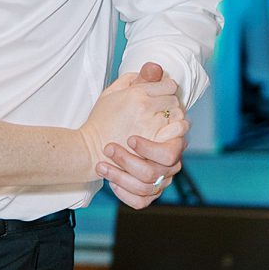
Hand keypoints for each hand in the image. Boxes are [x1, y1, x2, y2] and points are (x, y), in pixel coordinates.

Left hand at [81, 62, 186, 209]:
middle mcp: (169, 161)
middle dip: (133, 161)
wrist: (93, 143)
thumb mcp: (124, 94)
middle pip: (163, 168)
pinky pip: (141, 201)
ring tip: (102, 163)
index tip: (129, 138)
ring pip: (149, 185)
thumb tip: (153, 67)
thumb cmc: (114, 117)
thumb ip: (142, 82)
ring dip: (122, 174)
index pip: (175, 147)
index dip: (154, 145)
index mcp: (169, 137)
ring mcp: (160, 179)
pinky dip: (124, 193)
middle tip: (110, 149)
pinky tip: (109, 182)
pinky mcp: (145, 195)